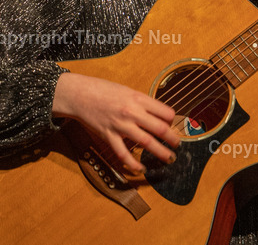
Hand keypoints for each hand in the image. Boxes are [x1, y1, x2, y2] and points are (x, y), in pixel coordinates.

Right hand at [53, 72, 179, 171]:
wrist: (80, 94)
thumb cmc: (103, 90)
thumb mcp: (127, 90)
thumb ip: (141, 102)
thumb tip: (157, 114)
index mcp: (138, 98)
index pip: (165, 112)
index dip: (173, 120)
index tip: (173, 125)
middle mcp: (132, 112)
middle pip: (160, 129)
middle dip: (173, 139)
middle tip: (178, 145)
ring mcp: (121, 125)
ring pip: (146, 142)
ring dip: (161, 153)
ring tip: (169, 158)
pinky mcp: (109, 136)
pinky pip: (123, 154)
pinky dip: (133, 163)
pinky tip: (141, 168)